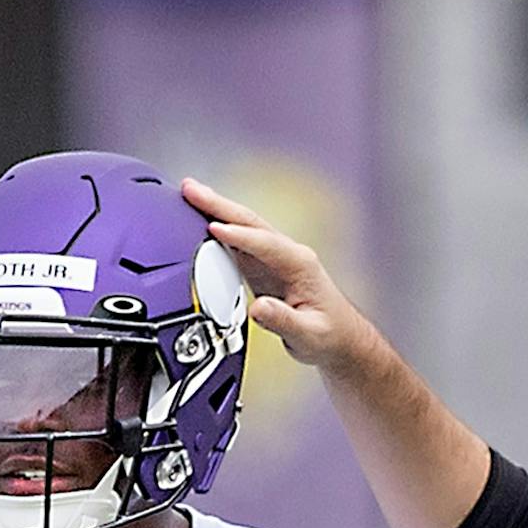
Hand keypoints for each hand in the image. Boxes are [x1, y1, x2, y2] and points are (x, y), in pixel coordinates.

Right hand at [181, 177, 378, 369]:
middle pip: (249, 222)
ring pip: (242, 226)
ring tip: (188, 194)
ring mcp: (274, 258)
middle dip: (219, 205)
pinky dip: (217, 227)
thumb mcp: (308, 335)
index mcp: (300, 264)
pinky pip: (237, 241)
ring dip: (214, 209)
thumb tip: (259, 308)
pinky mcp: (263, 266)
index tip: (213, 227)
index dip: (239, 235)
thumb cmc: (328, 335)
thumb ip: (282, 321)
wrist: (338, 338)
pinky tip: (200, 218)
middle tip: (191, 189)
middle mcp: (287, 254)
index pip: (265, 243)